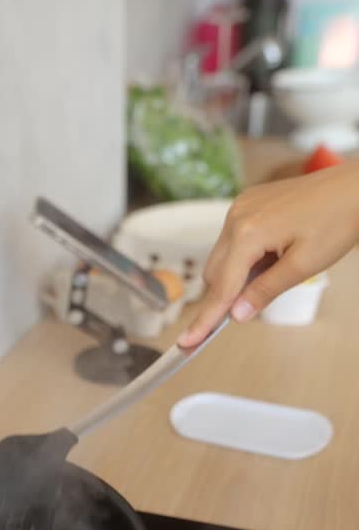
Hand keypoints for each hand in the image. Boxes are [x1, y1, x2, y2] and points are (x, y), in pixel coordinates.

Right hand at [178, 164, 358, 346]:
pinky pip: (233, 239)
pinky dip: (245, 256)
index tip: (188, 342)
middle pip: (215, 273)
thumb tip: (237, 314)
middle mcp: (236, 216)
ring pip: (223, 256)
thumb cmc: (337, 220)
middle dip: (226, 295)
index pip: (221, 287)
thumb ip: (266, 290)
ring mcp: (240, 207)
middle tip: (251, 308)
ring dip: (238, 274)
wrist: (354, 187)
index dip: (206, 319)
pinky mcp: (248, 203)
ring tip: (277, 269)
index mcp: (248, 233)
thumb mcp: (303, 265)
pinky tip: (272, 255)